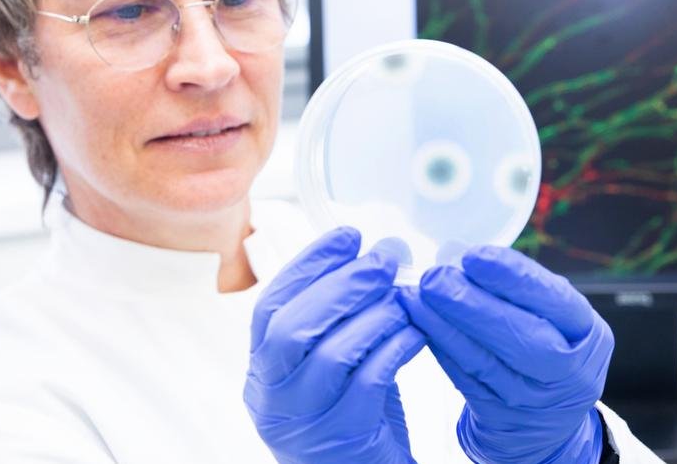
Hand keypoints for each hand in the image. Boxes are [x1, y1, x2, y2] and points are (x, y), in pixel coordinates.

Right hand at [244, 227, 426, 463]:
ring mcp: (304, 424)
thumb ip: (335, 322)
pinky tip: (415, 333)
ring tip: (403, 297)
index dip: (308, 266)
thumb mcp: (329, 370)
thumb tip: (370, 255)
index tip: (347, 236)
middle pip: (292, 327)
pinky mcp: (344, 441)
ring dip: (372, 315)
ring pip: (331, 354)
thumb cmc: (354, 421)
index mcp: (261, 374)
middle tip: (383, 259)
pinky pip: (369, 383)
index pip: (271, 308)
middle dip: (341, 284)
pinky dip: (394, 349)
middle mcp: (271, 399)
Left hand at [397, 246, 612, 463]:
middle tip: (435, 278)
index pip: (556, 301)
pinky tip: (419, 324)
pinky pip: (463, 378)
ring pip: (484, 361)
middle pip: (521, 339)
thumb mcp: (548, 312)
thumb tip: (457, 253)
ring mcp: (533, 399)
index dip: (514, 278)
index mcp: (586, 333)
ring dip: (444, 326)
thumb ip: (513, 284)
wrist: (546, 418)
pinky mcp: (498, 416)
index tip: (474, 256)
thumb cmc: (545, 343)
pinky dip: (439, 349)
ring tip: (414, 297)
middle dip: (472, 305)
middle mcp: (567, 371)